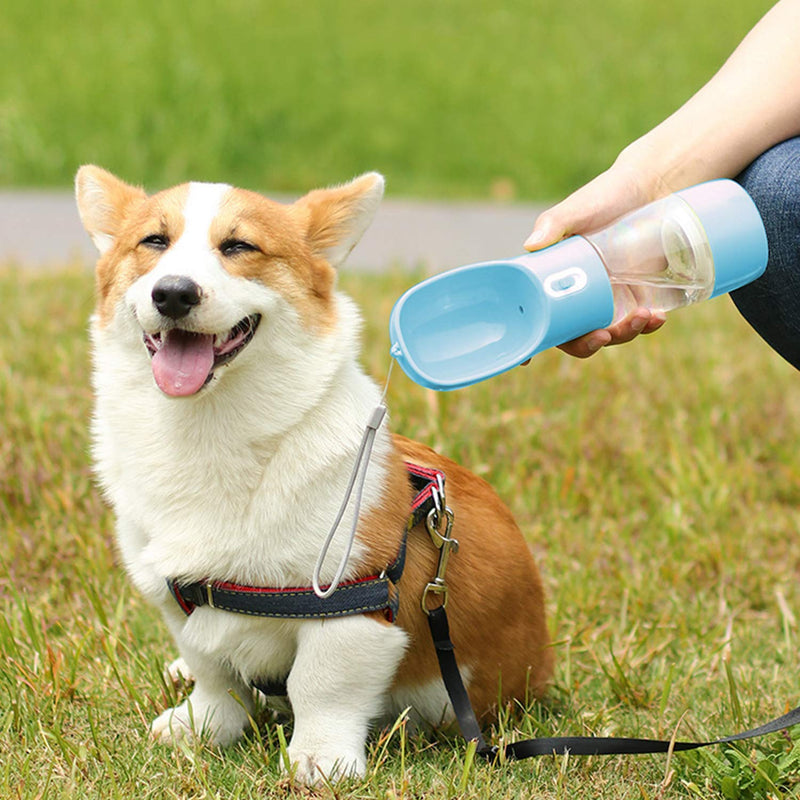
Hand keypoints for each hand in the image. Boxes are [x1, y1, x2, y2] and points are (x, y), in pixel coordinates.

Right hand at [524, 152, 668, 355]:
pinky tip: (657, 318)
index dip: (529, 341)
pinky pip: (639, 324)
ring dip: (623, 336)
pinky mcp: (637, 296)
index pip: (536, 316)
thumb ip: (553, 223)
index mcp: (553, 280)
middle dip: (586, 345)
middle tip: (602, 336)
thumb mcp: (578, 208)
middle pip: (572, 336)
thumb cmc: (606, 195)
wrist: (653, 187)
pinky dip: (648, 326)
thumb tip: (531, 244)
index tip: (525, 359)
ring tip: (643, 316)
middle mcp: (577, 296)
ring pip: (608, 334)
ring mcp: (608, 300)